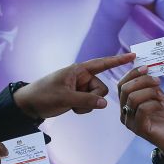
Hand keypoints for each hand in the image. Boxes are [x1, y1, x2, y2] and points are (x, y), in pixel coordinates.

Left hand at [13, 53, 134, 118]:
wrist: (29, 104)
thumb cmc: (43, 95)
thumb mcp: (64, 98)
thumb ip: (86, 100)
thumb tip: (105, 103)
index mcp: (79, 70)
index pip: (102, 63)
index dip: (118, 60)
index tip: (134, 55)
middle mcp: (82, 77)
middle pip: (101, 88)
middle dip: (93, 98)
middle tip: (76, 102)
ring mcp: (81, 87)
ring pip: (97, 97)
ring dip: (87, 105)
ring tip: (72, 106)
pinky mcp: (79, 96)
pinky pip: (91, 103)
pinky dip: (84, 108)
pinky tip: (71, 108)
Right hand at [117, 66, 163, 158]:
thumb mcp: (157, 96)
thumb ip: (150, 85)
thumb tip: (146, 68)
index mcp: (126, 104)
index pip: (121, 85)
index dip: (132, 74)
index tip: (146, 67)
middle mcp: (124, 113)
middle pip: (125, 90)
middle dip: (142, 81)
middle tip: (158, 81)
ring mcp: (130, 122)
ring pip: (133, 98)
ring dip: (150, 92)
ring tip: (160, 96)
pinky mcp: (140, 129)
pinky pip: (142, 109)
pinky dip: (154, 103)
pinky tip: (161, 106)